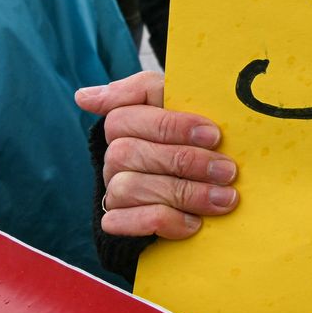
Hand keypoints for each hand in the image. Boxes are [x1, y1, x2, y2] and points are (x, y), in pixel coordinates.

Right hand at [76, 70, 238, 238]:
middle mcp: (114, 156)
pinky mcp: (116, 222)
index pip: (126, 117)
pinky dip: (164, 222)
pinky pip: (124, 223)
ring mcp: (113, 189)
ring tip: (224, 198)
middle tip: (227, 170)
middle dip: (185, 161)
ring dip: (183, 193)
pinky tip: (195, 223)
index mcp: (126, 123)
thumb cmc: (197, 138)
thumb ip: (143, 89)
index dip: (171, 125)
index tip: (214, 135)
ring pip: (130, 187)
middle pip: (128, 153)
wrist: (207, 187)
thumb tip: (84, 97)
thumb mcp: (182, 105)